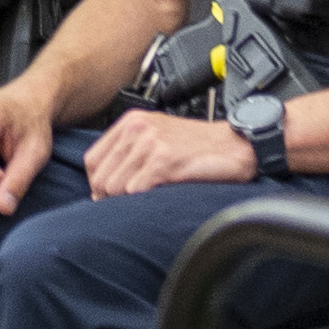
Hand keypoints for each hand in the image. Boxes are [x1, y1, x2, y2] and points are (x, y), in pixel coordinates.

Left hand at [85, 108, 257, 198]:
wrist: (236, 145)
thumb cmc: (200, 145)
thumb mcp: (158, 138)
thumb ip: (130, 153)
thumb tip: (104, 187)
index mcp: (132, 122)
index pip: (92, 160)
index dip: (97, 184)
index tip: (108, 197)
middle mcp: (137, 129)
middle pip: (101, 176)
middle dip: (110, 198)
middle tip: (126, 206)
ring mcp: (150, 143)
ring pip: (115, 186)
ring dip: (127, 202)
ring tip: (145, 201)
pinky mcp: (164, 160)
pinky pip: (135, 191)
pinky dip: (143, 200)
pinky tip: (157, 197)